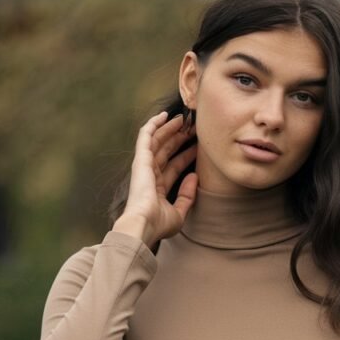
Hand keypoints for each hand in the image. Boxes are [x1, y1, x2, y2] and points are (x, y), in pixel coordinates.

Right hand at [115, 110, 197, 246]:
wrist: (144, 224)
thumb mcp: (180, 213)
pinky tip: (164, 115)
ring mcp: (144, 166)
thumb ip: (187, 196)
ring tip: (182, 118)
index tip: (198, 147)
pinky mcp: (141, 159)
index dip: (186, 156)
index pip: (174, 166)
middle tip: (193, 128)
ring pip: (158, 140)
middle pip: (166, 151)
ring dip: (169, 128)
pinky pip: (146, 136)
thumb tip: (195, 177)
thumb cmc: (159, 224)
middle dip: (179, 138)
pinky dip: (154, 125)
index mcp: (158, 188)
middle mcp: (150, 175)